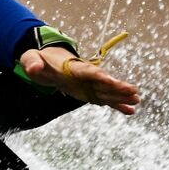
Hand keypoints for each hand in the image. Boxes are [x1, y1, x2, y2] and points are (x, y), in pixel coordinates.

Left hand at [19, 48, 140, 114]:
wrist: (48, 60)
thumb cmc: (39, 59)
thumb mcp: (31, 58)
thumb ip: (32, 62)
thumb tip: (33, 69)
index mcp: (72, 67)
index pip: (88, 72)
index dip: (100, 76)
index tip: (112, 81)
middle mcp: (85, 75)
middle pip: (103, 82)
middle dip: (118, 87)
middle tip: (134, 92)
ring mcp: (89, 84)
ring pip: (107, 91)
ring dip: (122, 96)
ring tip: (137, 100)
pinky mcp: (90, 92)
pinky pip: (106, 99)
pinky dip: (118, 105)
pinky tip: (131, 111)